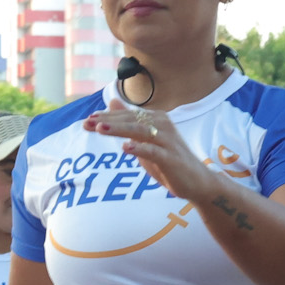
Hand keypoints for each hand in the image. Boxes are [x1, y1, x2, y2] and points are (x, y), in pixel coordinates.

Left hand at [82, 106, 230, 209]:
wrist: (197, 182)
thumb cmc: (168, 161)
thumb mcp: (145, 140)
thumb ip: (129, 121)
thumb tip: (112, 102)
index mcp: (156, 119)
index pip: (127, 115)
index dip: (107, 116)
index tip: (86, 120)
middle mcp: (163, 125)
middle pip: (131, 120)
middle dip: (108, 121)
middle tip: (87, 123)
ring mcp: (168, 141)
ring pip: (140, 131)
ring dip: (119, 129)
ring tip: (100, 129)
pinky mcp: (172, 158)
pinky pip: (154, 151)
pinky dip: (140, 148)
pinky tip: (125, 148)